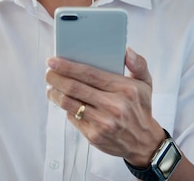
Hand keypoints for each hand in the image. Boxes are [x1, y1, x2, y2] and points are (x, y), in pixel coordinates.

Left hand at [45, 48, 163, 165]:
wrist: (143, 142)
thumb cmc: (140, 107)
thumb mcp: (145, 83)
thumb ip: (138, 64)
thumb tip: (126, 51)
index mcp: (125, 89)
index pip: (89, 74)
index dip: (67, 66)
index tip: (52, 61)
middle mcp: (114, 106)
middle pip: (74, 88)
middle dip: (55, 77)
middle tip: (48, 72)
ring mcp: (103, 123)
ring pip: (68, 103)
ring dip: (54, 93)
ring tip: (51, 86)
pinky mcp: (94, 136)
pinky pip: (72, 117)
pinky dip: (65, 107)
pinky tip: (63, 100)